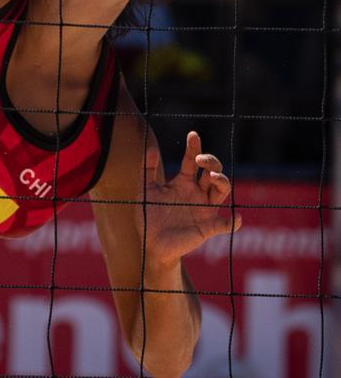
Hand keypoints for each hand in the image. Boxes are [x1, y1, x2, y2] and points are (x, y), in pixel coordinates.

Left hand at [138, 132, 241, 271]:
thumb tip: (151, 148)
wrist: (151, 244)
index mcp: (183, 182)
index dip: (194, 147)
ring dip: (222, 182)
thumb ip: (147, 170)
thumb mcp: (145, 190)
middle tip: (199, 159)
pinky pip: (224, 224)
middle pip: (212, 171)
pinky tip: (235, 219)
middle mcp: (197, 192)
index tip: (193, 135)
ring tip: (213, 178)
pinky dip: (232, 222)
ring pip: (222, 191)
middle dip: (211, 162)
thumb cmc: (149, 215)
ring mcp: (204, 209)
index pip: (191, 160)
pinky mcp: (207, 227)